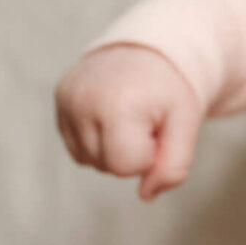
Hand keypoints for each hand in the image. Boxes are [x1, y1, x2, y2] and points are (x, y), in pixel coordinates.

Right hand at [53, 44, 203, 199]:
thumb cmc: (170, 89)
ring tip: (128, 116)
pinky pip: (77, 147)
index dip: (148, 155)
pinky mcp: (59, 99)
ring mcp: (66, 99)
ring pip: (89, 160)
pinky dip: (96, 139)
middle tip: (145, 119)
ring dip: (113, 147)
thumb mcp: (186, 123)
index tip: (157, 128)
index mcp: (116, 105)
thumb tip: (145, 195)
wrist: (148, 49)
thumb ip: (174, 166)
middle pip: (106, 166)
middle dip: (131, 151)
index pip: (125, 166)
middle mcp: (83, 101)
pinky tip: (111, 115)